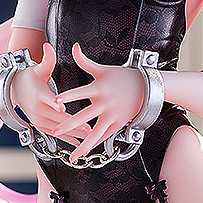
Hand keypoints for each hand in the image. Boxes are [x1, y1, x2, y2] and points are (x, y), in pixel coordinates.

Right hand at [9, 43, 89, 144]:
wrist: (15, 90)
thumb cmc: (31, 76)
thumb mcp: (38, 67)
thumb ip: (47, 59)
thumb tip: (47, 46)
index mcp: (38, 93)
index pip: (47, 99)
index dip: (54, 103)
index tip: (62, 108)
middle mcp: (37, 108)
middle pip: (56, 117)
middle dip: (73, 123)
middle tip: (89, 127)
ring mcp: (37, 118)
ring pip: (56, 128)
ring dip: (72, 133)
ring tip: (88, 137)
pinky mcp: (39, 125)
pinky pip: (53, 133)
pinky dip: (65, 139)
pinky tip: (78, 143)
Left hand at [53, 43, 144, 160]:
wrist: (147, 87)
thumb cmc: (123, 77)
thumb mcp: (103, 69)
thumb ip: (85, 61)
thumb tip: (74, 47)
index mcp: (99, 88)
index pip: (80, 92)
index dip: (68, 96)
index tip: (56, 100)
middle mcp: (105, 103)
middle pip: (84, 116)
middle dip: (69, 124)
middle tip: (55, 131)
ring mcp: (112, 115)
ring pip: (96, 133)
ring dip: (83, 144)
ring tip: (73, 155)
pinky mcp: (118, 124)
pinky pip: (105, 136)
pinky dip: (95, 144)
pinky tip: (85, 151)